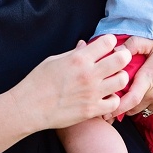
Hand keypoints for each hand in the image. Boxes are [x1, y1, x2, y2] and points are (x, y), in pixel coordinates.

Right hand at [9, 34, 130, 133]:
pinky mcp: (92, 110)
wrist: (30, 107)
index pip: (108, 42)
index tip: (108, 46)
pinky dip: (113, 98)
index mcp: (79, 59)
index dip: (110, 42)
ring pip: (122, 80)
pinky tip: (106, 96)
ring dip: (120, 77)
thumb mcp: (54, 60)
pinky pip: (115, 102)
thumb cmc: (38, 81)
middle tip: (119, 59)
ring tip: (113, 78)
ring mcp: (92, 93)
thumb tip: (85, 45)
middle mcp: (89, 74)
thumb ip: (73, 53)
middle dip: (123, 56)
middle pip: (121, 59)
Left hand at [113, 37, 152, 118]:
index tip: (103, 109)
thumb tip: (114, 50)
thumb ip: (133, 45)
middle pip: (131, 107)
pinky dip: (150, 104)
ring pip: (142, 109)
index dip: (114, 107)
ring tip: (134, 91)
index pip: (128, 101)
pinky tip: (152, 91)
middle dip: (122, 104)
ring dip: (136, 103)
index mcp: (149, 79)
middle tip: (114, 96)